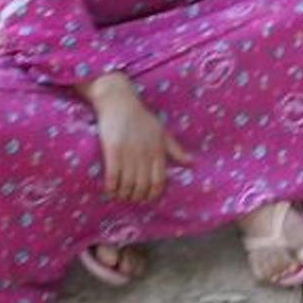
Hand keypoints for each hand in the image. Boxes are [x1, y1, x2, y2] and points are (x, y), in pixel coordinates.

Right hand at [88, 76, 193, 204]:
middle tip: (131, 200)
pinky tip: (109, 190)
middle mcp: (145, 153)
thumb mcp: (163, 132)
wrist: (120, 103)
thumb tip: (192, 163)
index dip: (153, 194)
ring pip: (128, 183)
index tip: (147, 200)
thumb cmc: (142, 118)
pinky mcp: (113, 150)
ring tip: (120, 196)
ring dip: (123, 194)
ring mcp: (129, 152)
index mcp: (158, 150)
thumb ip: (176, 150)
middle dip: (137, 197)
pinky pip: (113, 176)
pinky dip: (111, 187)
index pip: (159, 180)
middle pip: (143, 185)